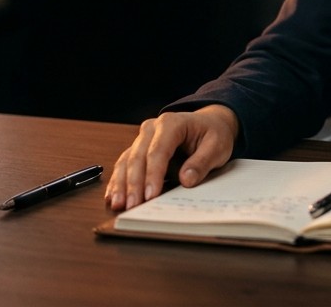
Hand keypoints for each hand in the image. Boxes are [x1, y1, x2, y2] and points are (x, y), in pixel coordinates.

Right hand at [105, 105, 238, 210]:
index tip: (151, 196)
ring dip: (121, 184)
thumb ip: (202, 162)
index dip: (153, 174)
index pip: (158, 150)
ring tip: (118, 205)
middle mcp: (152, 128)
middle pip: (138, 157)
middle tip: (132, 206)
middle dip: (133, 184)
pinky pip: (124, 165)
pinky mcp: (138, 150)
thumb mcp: (218, 146)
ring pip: (126, 161)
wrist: (210, 123)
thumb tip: (186, 180)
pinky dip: (117, 181)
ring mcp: (143, 139)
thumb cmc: (214, 133)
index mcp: (172, 123)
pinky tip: (112, 197)